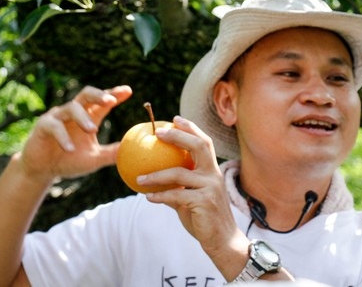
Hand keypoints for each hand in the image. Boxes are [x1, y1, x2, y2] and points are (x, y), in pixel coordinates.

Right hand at [16, 85, 131, 183]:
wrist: (42, 170)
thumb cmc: (69, 160)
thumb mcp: (94, 159)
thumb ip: (111, 153)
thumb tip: (134, 151)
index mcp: (88, 116)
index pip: (102, 101)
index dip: (114, 94)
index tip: (128, 91)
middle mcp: (73, 112)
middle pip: (86, 94)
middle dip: (99, 95)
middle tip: (111, 101)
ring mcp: (58, 117)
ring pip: (71, 107)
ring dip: (83, 117)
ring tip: (93, 130)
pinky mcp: (43, 126)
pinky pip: (54, 126)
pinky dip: (63, 136)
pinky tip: (70, 148)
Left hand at [139, 116, 249, 278]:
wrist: (222, 241)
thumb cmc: (204, 217)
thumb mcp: (190, 197)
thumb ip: (177, 185)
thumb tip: (152, 176)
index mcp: (212, 170)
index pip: (204, 142)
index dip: (191, 128)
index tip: (175, 119)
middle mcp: (213, 175)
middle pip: (199, 146)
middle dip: (179, 136)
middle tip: (158, 133)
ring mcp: (210, 188)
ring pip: (179, 173)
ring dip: (156, 174)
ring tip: (139, 177)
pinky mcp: (204, 202)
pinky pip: (176, 195)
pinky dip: (159, 195)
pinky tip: (147, 197)